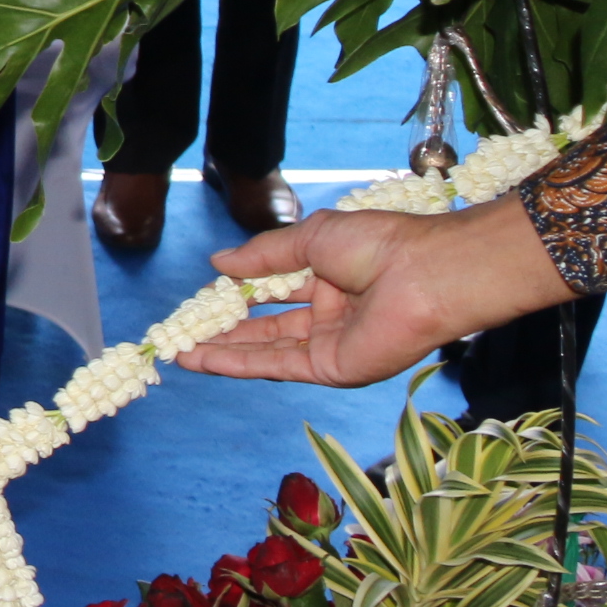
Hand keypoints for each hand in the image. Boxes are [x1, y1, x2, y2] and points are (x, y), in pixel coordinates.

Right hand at [175, 196, 576, 386]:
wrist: (424, 276)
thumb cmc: (378, 244)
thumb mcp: (309, 238)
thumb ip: (262, 257)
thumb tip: (218, 264)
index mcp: (329, 276)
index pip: (273, 289)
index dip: (236, 293)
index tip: (201, 298)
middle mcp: (329, 313)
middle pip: (266, 326)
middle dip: (223, 330)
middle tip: (182, 333)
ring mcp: (331, 344)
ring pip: (267, 349)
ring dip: (224, 351)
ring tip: (181, 351)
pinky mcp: (333, 369)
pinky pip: (279, 365)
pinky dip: (240, 363)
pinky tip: (206, 358)